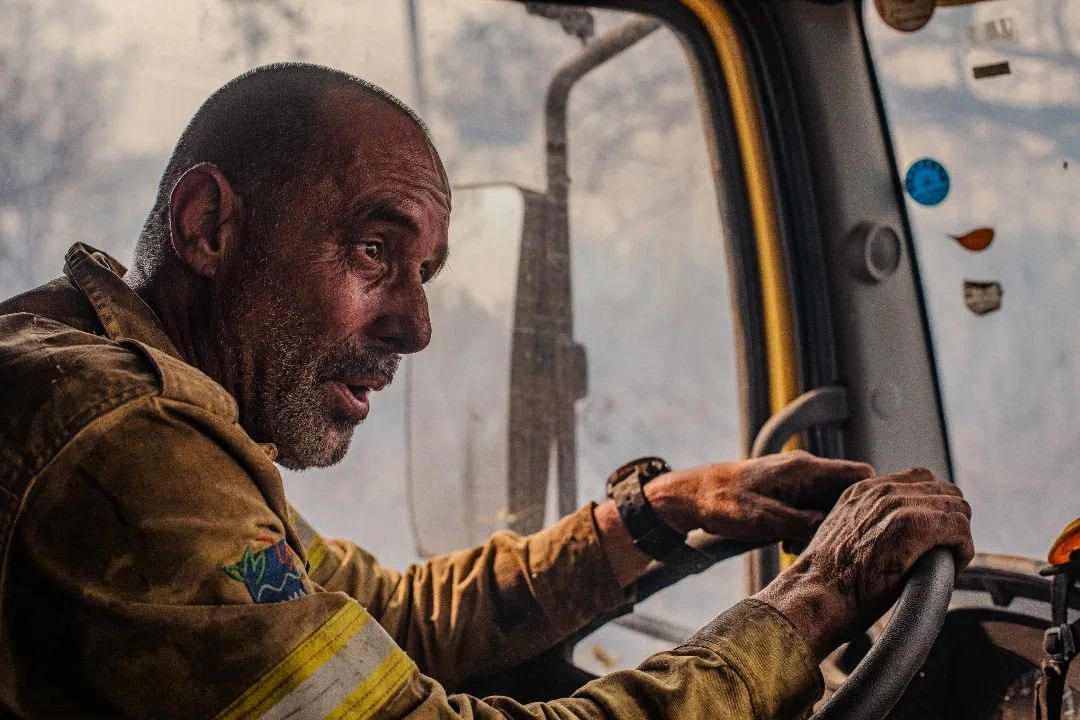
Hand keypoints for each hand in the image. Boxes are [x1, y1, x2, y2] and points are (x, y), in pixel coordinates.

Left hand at [646, 450, 874, 543]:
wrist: (690, 497)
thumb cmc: (723, 504)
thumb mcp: (767, 521)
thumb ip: (807, 524)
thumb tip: (842, 530)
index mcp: (805, 469)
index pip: (860, 475)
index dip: (873, 500)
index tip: (871, 527)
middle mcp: (804, 470)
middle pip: (847, 492)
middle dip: (845, 520)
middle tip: (834, 545)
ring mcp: (793, 480)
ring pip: (827, 503)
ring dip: (822, 526)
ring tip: (803, 547)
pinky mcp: (782, 492)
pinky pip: (808, 508)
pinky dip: (805, 526)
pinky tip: (788, 545)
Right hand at [755, 468, 973, 659]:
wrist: (816, 594)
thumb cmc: (826, 579)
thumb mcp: (840, 534)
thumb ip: (866, 522)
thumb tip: (891, 534)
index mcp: (863, 489)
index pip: (921, 479)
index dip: (933, 507)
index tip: (931, 534)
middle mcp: (881, 490)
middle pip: (945, 491)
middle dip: (950, 521)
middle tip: (943, 550)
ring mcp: (897, 506)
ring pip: (957, 508)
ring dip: (958, 536)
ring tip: (946, 561)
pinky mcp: (913, 527)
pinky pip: (960, 529)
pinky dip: (963, 550)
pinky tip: (950, 566)